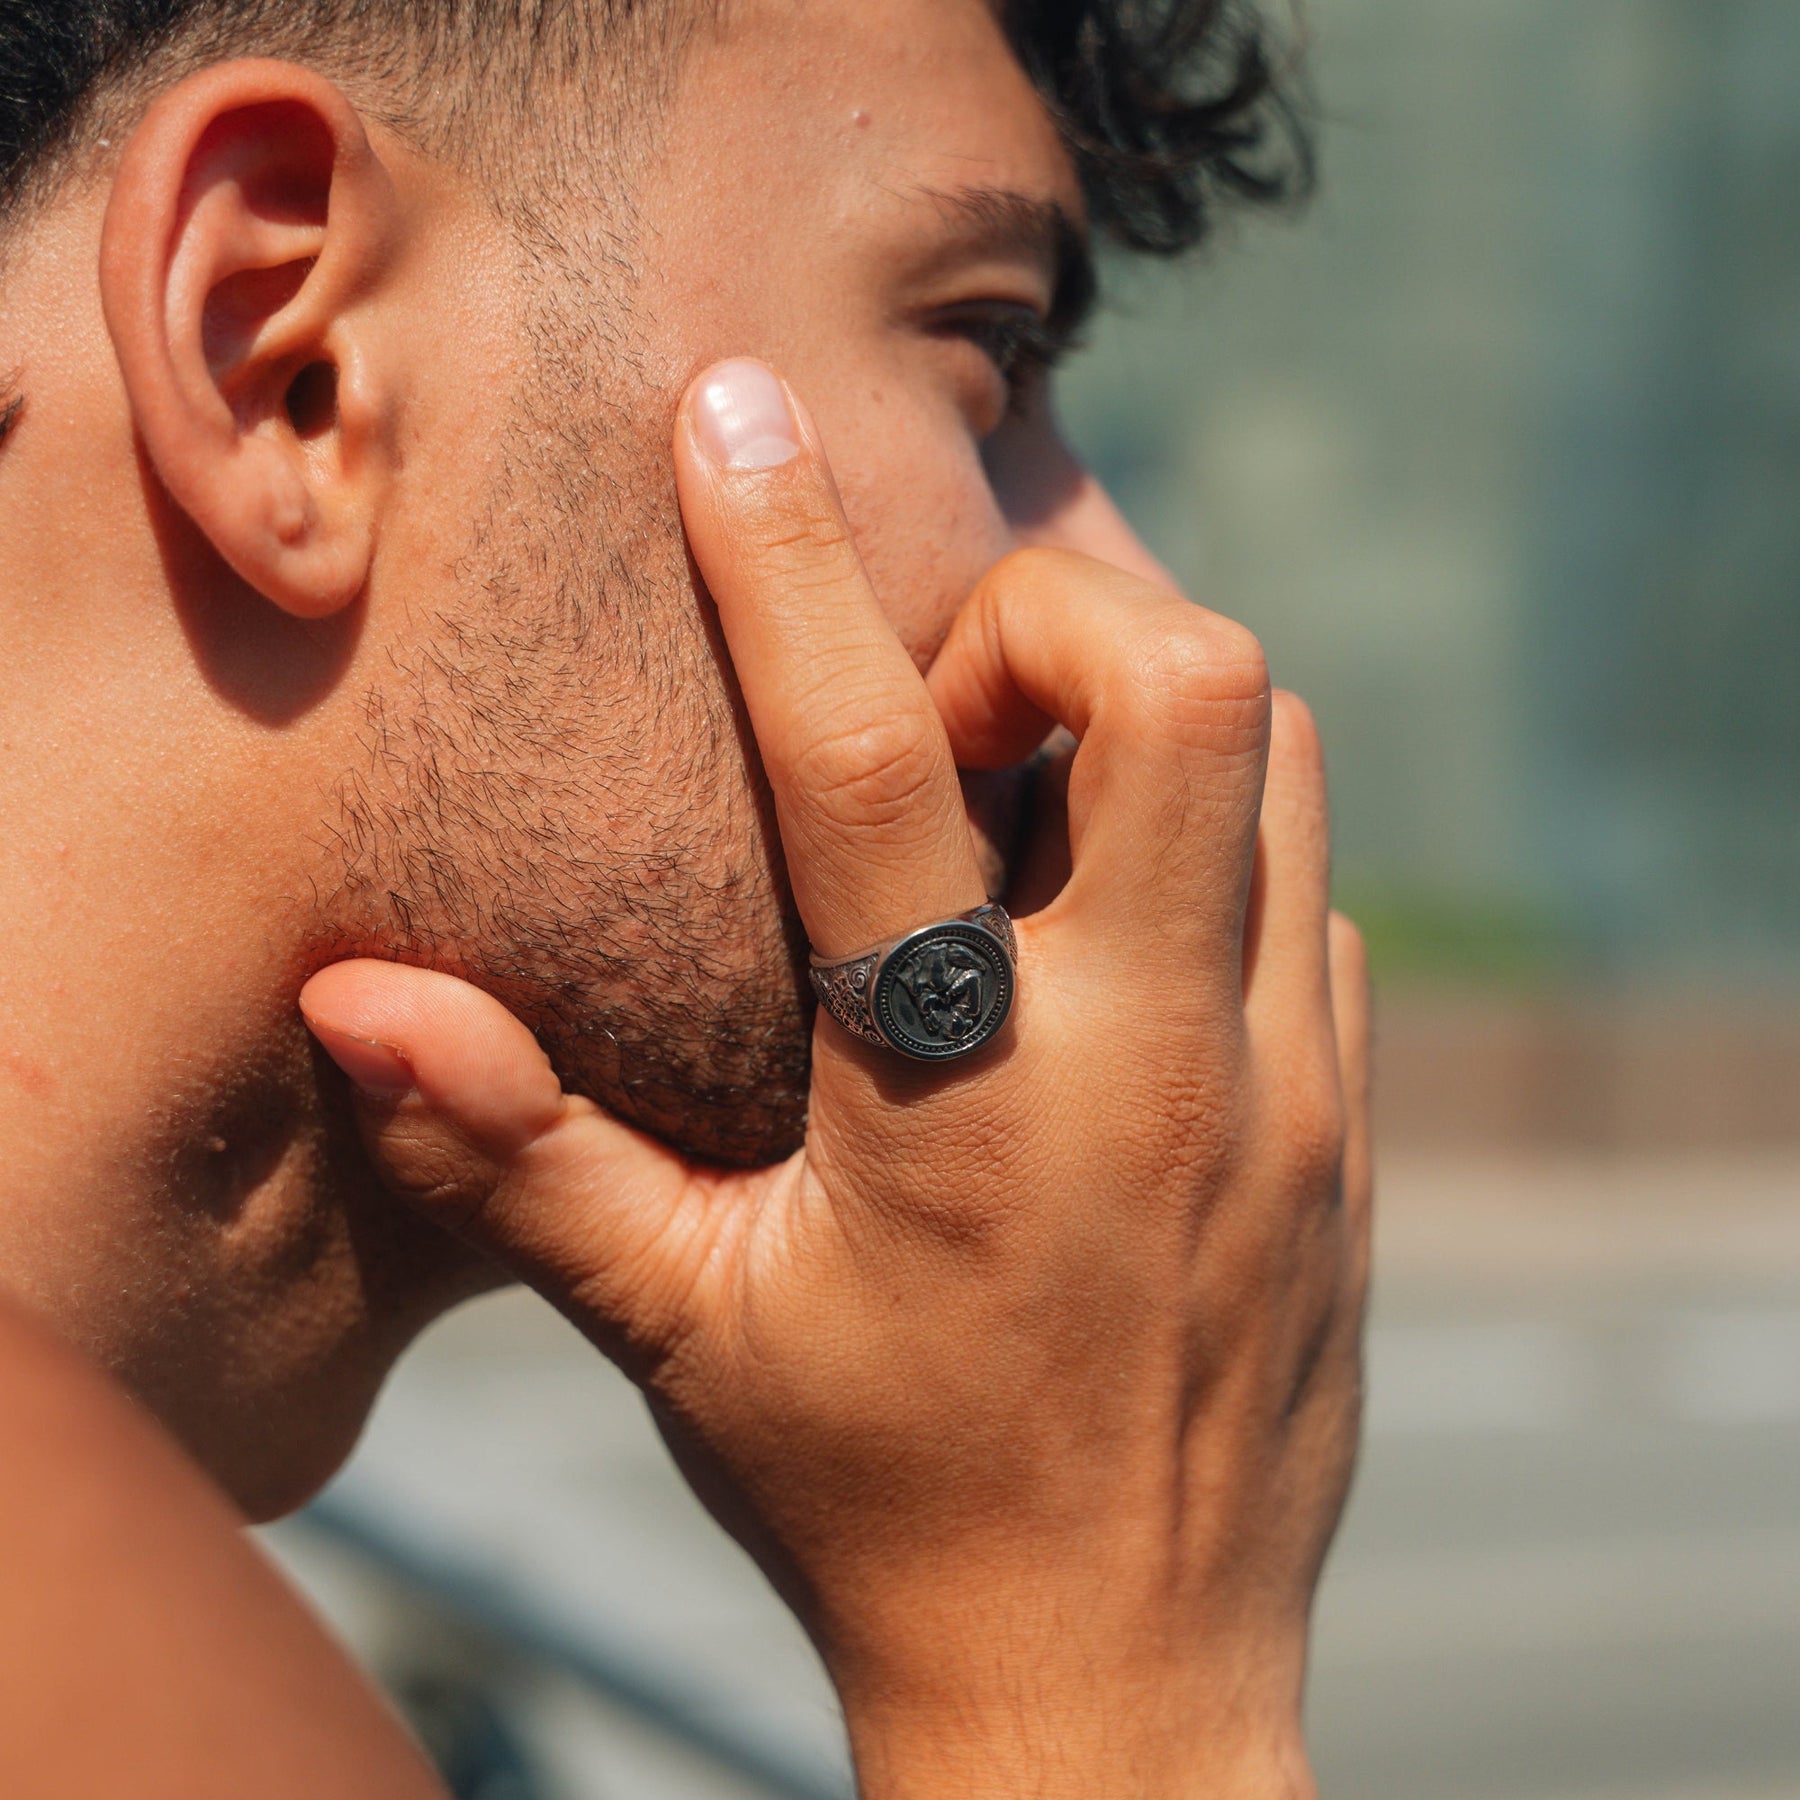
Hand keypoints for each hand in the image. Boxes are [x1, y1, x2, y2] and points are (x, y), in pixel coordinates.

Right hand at [300, 359, 1371, 1799]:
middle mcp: (1159, 1060)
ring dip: (1143, 713)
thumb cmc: (880, 1502)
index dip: (785, 562)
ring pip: (1282, 758)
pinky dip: (1216, 841)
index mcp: (963, 1096)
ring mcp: (1289, 1086)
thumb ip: (521, 1147)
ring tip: (1018, 800)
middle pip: (1185, 682)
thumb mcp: (683, 1328)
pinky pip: (1314, 890)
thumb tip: (360, 1000)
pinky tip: (1112, 927)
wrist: (1115, 1684)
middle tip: (941, 709)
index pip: (874, 759)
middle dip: (1048, 617)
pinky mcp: (1349, 1123)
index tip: (736, 412)